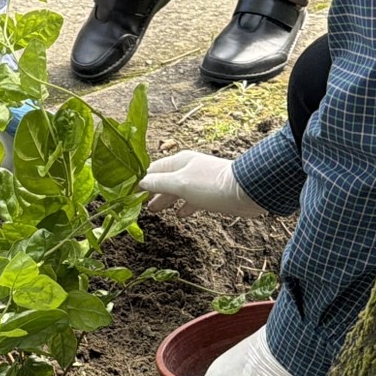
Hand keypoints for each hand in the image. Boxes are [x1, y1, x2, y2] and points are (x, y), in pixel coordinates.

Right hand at [138, 150, 265, 216]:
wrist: (247, 191)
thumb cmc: (211, 185)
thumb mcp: (179, 184)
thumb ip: (158, 183)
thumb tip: (139, 182)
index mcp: (179, 161)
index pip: (152, 170)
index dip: (139, 180)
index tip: (128, 192)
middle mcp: (188, 168)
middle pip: (164, 180)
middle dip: (151, 191)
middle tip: (139, 204)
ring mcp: (200, 181)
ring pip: (176, 190)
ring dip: (165, 199)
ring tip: (155, 210)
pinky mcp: (211, 193)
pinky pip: (191, 199)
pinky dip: (183, 206)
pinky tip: (180, 214)